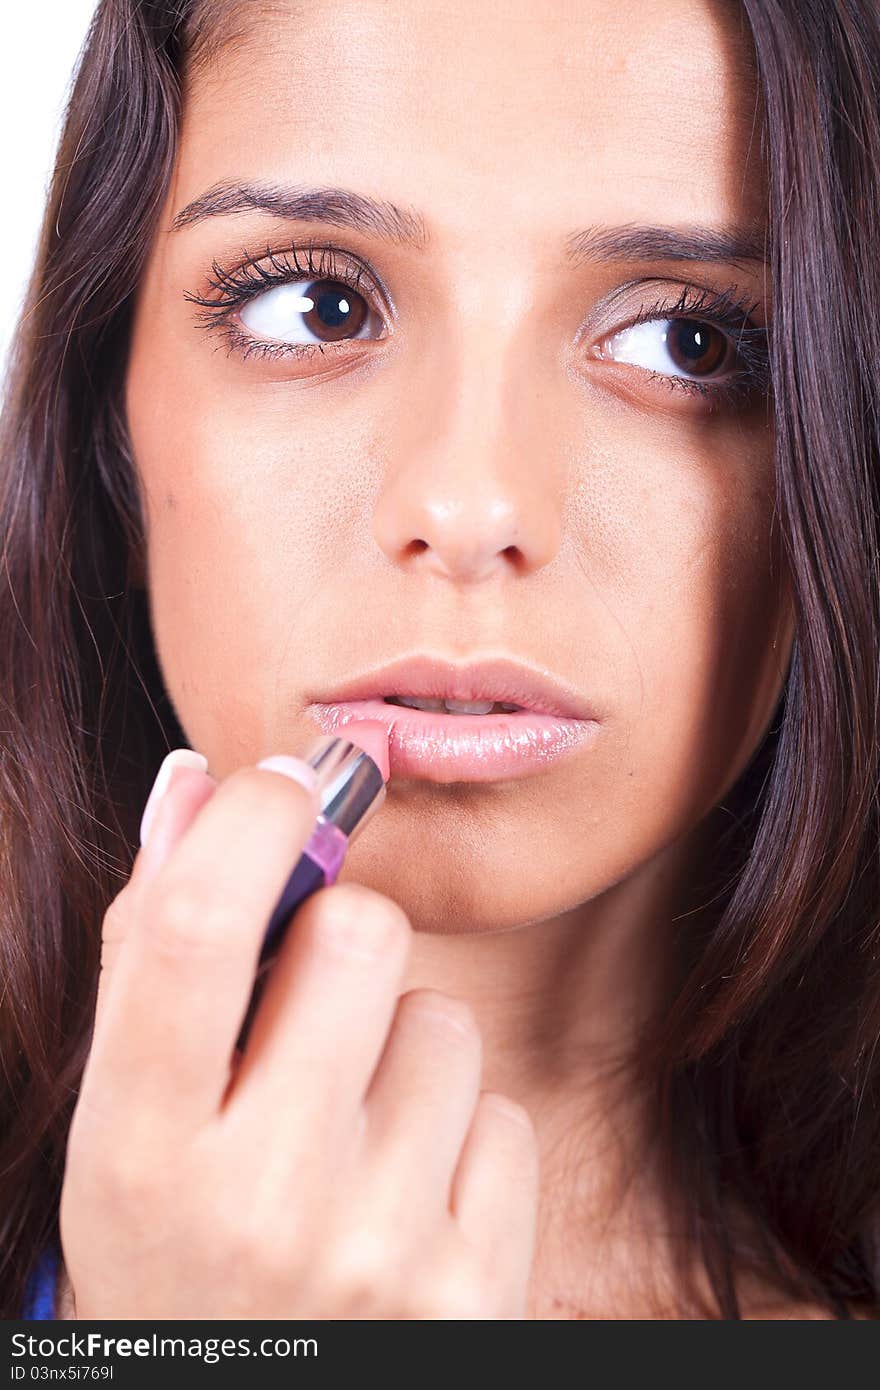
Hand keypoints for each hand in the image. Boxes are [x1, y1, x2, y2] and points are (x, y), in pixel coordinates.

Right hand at [59, 754, 539, 1317]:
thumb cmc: (174, 1248)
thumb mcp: (125, 1124)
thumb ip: (150, 953)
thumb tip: (194, 785)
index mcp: (141, 1156)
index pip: (195, 932)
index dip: (249, 822)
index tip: (281, 784)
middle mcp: (261, 1208)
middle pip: (360, 936)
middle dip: (339, 934)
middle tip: (308, 1002)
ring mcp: (380, 1255)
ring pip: (443, 1021)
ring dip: (400, 1047)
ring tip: (348, 1134)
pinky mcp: (476, 1294)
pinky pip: (502, 1114)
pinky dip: (457, 1134)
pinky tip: (403, 1194)